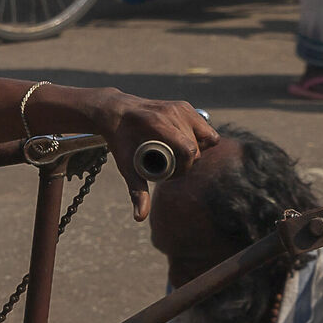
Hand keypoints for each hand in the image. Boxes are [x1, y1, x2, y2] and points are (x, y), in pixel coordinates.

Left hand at [101, 93, 218, 217]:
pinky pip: (205, 128)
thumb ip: (135, 191)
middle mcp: (172, 112)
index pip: (189, 149)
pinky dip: (200, 140)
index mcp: (158, 123)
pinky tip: (185, 146)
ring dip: (196, 152)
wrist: (116, 112)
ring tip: (177, 156)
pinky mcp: (185, 106)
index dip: (184, 168)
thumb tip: (140, 217)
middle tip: (170, 168)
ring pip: (206, 138)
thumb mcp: (126, 165)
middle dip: (188, 163)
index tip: (169, 174)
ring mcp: (180, 107)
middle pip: (197, 147)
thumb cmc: (120, 141)